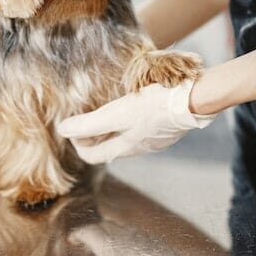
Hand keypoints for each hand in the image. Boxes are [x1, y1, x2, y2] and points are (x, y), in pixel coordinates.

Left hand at [57, 80, 215, 163]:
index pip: (92, 156)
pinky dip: (127, 121)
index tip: (70, 127)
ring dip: (110, 128)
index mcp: (125, 148)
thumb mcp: (117, 114)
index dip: (77, 143)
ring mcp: (153, 138)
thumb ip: (89, 124)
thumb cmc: (154, 106)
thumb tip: (62, 130)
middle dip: (91, 135)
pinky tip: (129, 105)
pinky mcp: (164, 126)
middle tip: (82, 117)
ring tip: (103, 110)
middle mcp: (138, 147)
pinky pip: (139, 128)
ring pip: (124, 138)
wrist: (192, 99)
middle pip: (107, 147)